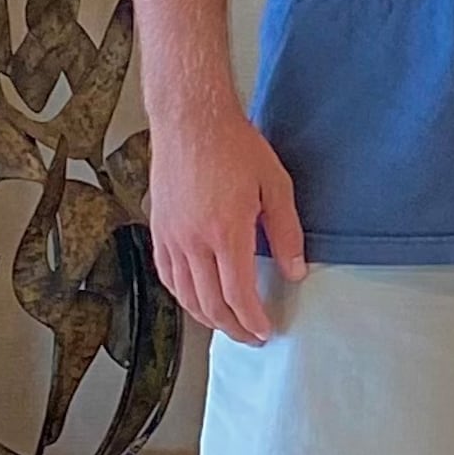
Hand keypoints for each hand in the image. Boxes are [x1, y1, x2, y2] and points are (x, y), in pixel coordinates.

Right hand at [150, 103, 306, 347]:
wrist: (191, 118)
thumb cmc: (235, 145)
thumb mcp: (276, 185)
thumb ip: (287, 233)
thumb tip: (295, 272)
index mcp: (226, 232)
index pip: (238, 294)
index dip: (252, 320)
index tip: (265, 332)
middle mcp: (193, 240)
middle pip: (210, 304)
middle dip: (233, 327)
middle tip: (250, 337)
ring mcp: (171, 236)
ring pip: (185, 295)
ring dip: (207, 318)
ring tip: (228, 324)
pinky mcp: (158, 229)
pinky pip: (167, 275)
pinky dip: (182, 296)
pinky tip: (196, 300)